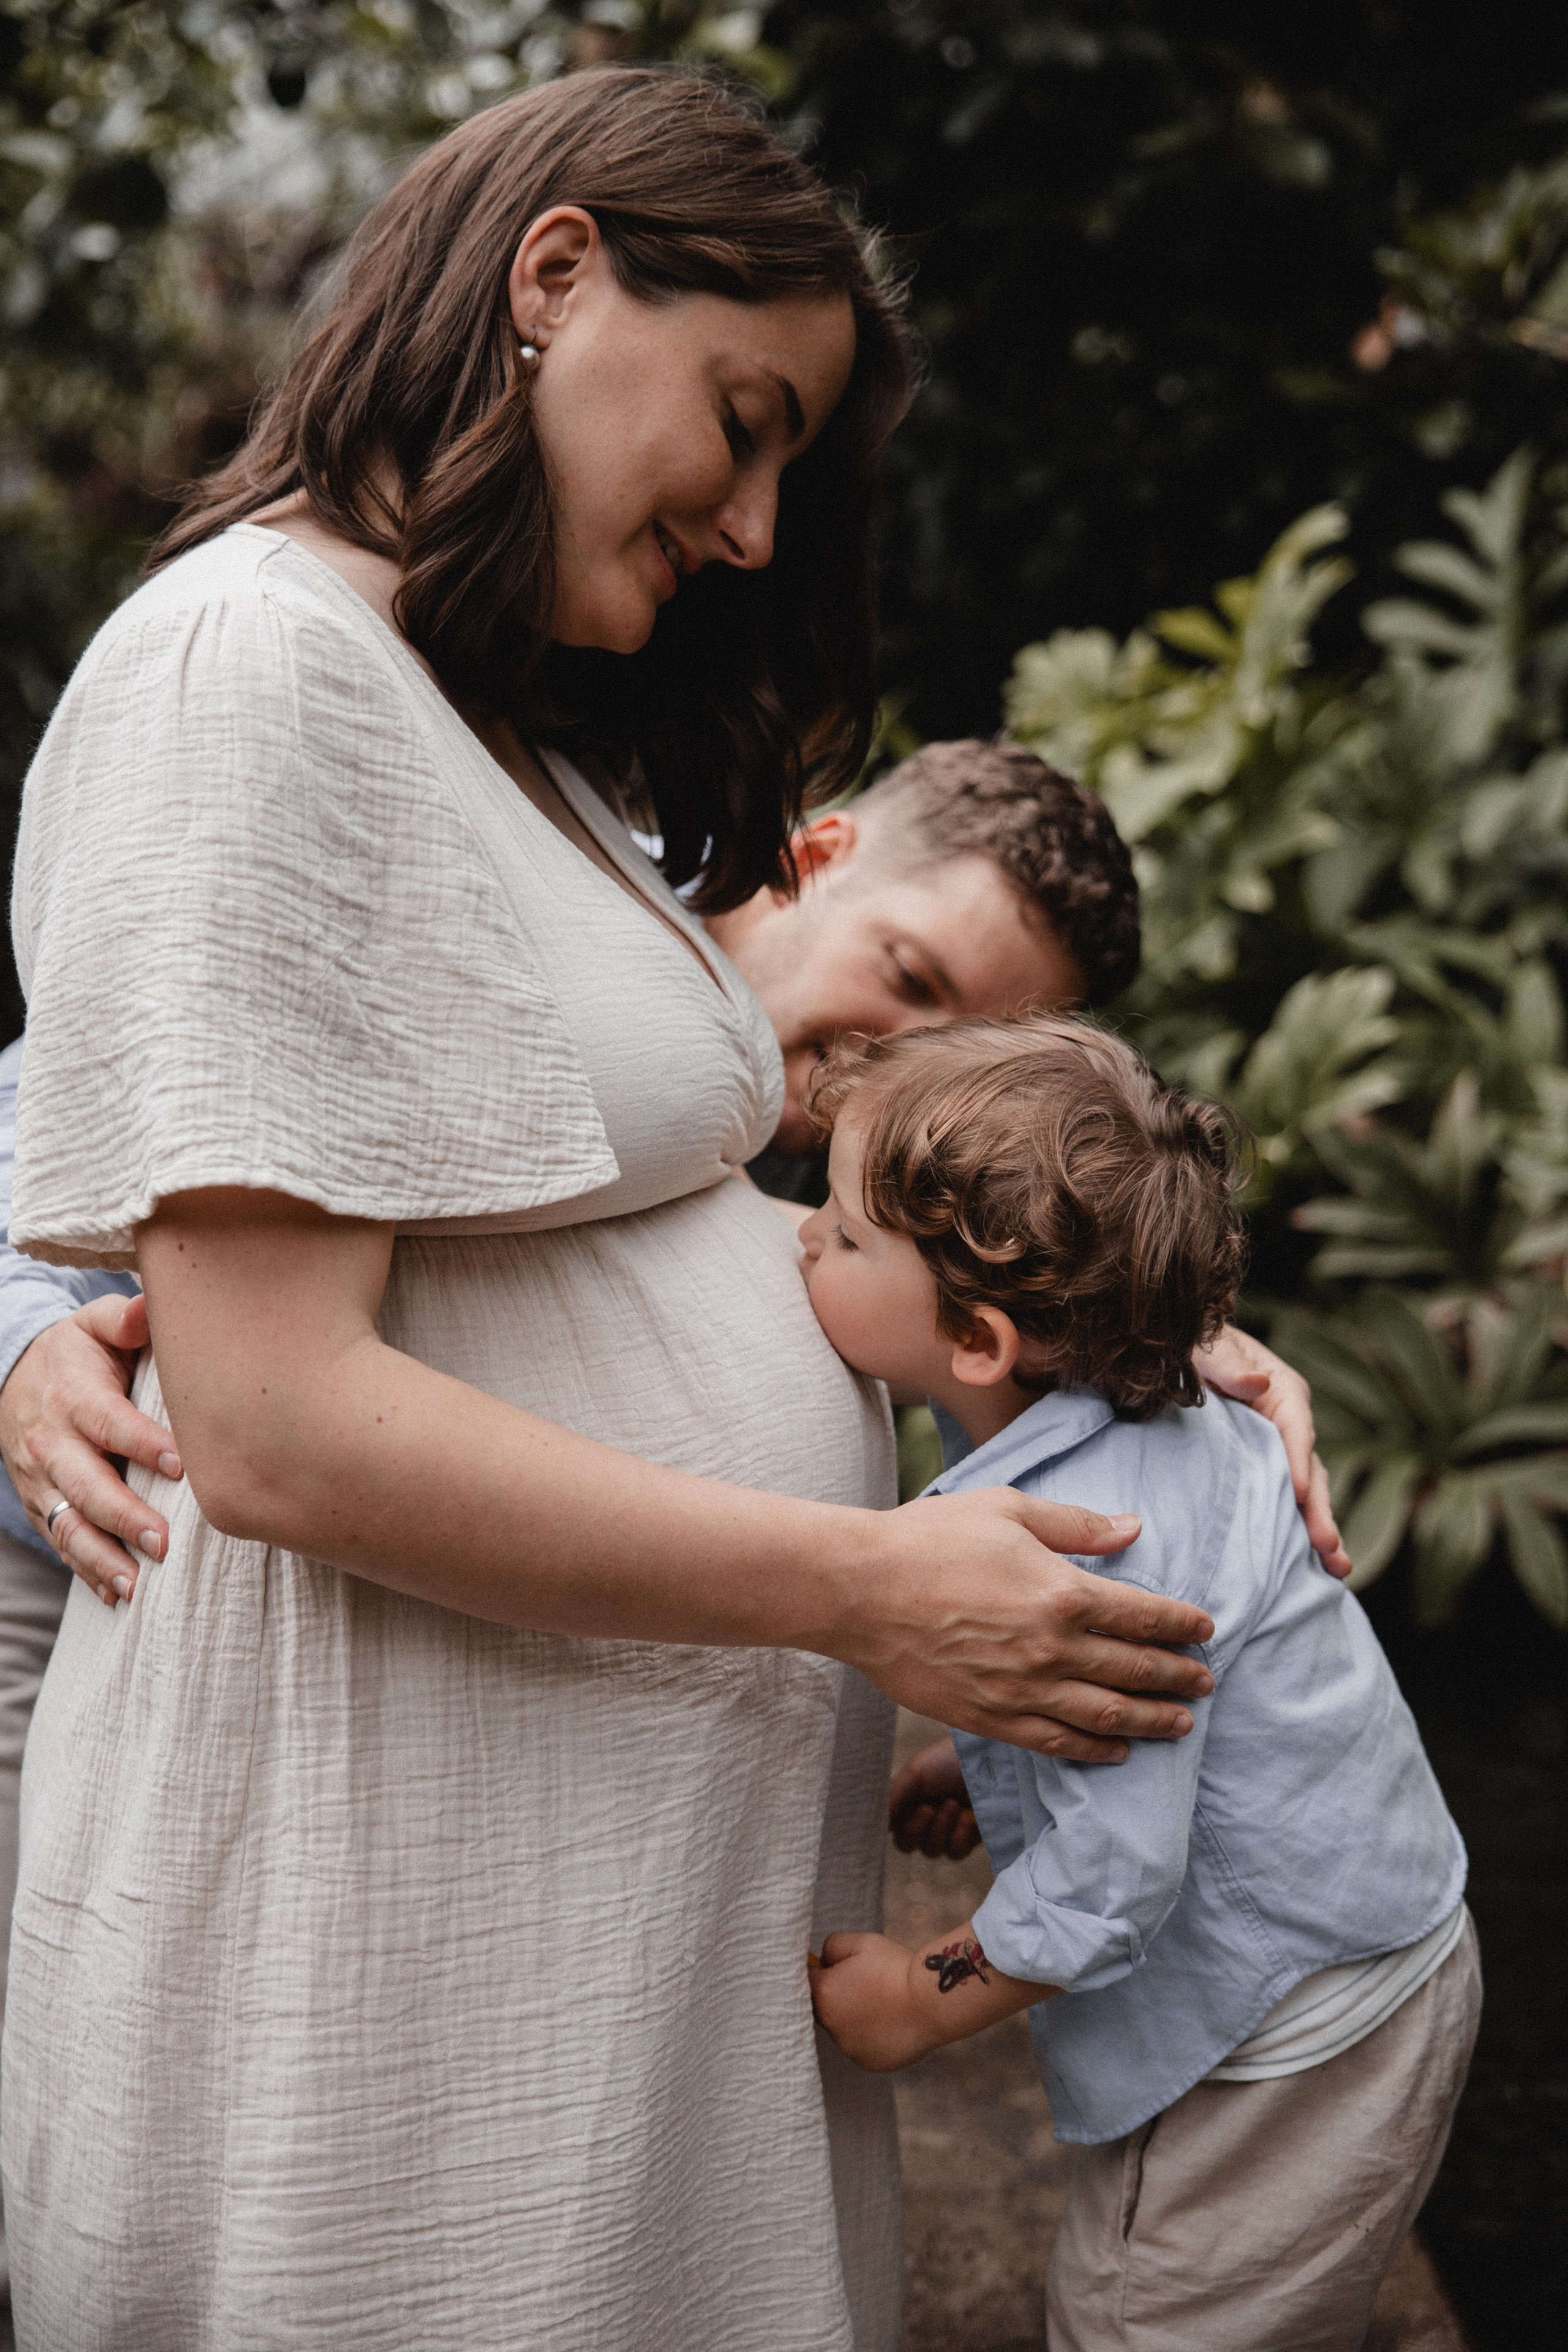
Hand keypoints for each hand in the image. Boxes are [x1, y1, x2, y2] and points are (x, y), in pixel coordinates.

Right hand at [0, 1295, 180, 1607]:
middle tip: (163, 1544)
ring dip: (101, 1558)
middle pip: (88, 1484)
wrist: (15, 1376)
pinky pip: (61, 1541)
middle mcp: (53, 1443)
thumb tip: (151, 1309)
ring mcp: (42, 1480)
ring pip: (70, 1524)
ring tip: (135, 1585)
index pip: (110, 1423)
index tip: (180, 1465)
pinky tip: (115, 1595)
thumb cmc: (76, 1352)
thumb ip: (125, 1320)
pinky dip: (85, 1570)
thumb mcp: (94, 1325)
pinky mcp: (42, 1504)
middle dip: (124, 1516)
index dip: (143, 1444)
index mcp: (74, 1396)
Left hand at [810, 1932, 936, 2071]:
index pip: (806, 1981)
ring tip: (882, 2003)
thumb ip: (832, 1947)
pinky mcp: (869, 2063)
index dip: (819, 1971)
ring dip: (854, 2019)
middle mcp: (831, 2027)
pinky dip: (872, 2037)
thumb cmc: (894, 1968)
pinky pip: (863, 2047)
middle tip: (863, 1984)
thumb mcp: (860, 1942)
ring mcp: (850, 2049)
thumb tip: (823, 1959)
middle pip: (823, 2009)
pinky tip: (891, 2022)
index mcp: (823, 1995)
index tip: (834, 1967)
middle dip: (837, 1996)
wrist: (930, 2001)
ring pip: (844, 2030)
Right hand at [849, 1489, 1213, 1765]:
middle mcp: (1051, 1648)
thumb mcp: (1008, 1509)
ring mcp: (1021, 1690)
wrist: (859, 1590)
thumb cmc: (930, 1539)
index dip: (1181, 1625)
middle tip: (1205, 1682)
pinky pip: (1056, 1743)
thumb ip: (1076, 1525)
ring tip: (1181, 1723)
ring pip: (1105, 1715)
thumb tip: (1132, 1529)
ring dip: (1150, 1720)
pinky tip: (1118, 1751)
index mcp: (1061, 1592)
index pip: (1143, 1615)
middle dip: (1177, 1676)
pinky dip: (1094, 1751)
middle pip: (1134, 1669)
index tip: (1205, 1630)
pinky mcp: (989, 1718)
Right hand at [889, 1736, 980, 1857]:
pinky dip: (958, 1837)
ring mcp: (947, 1829)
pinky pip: (954, 1853)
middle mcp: (925, 1816)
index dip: (891, 1826)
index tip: (898, 1816)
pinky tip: (967, 1819)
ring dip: (940, 1829)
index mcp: (908, 1799)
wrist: (992, 1760)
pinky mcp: (969, 1839)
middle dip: (915, 1829)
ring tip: (953, 1804)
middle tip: (928, 1809)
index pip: (889, 1826)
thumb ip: (892, 1797)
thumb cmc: (950, 1760)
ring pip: (930, 1851)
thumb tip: (875, 1823)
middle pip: (906, 1844)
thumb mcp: (915, 1772)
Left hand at [1196, 1323, 1351, 1578]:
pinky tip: (1309, 1569)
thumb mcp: (1207, 1349)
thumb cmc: (1198, 1347)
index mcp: (1284, 1393)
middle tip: (1329, 1548)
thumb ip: (1227, 1364)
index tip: (1300, 1495)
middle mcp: (1291, 1426)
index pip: (1297, 1430)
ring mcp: (1282, 1453)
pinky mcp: (1268, 1473)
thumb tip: (1258, 1384)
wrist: (1188, 1359)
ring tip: (1337, 1570)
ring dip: (1320, 1530)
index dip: (1299, 1461)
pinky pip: (1286, 1504)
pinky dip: (1296, 1533)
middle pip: (1311, 1471)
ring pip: (1306, 1495)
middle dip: (1321, 1511)